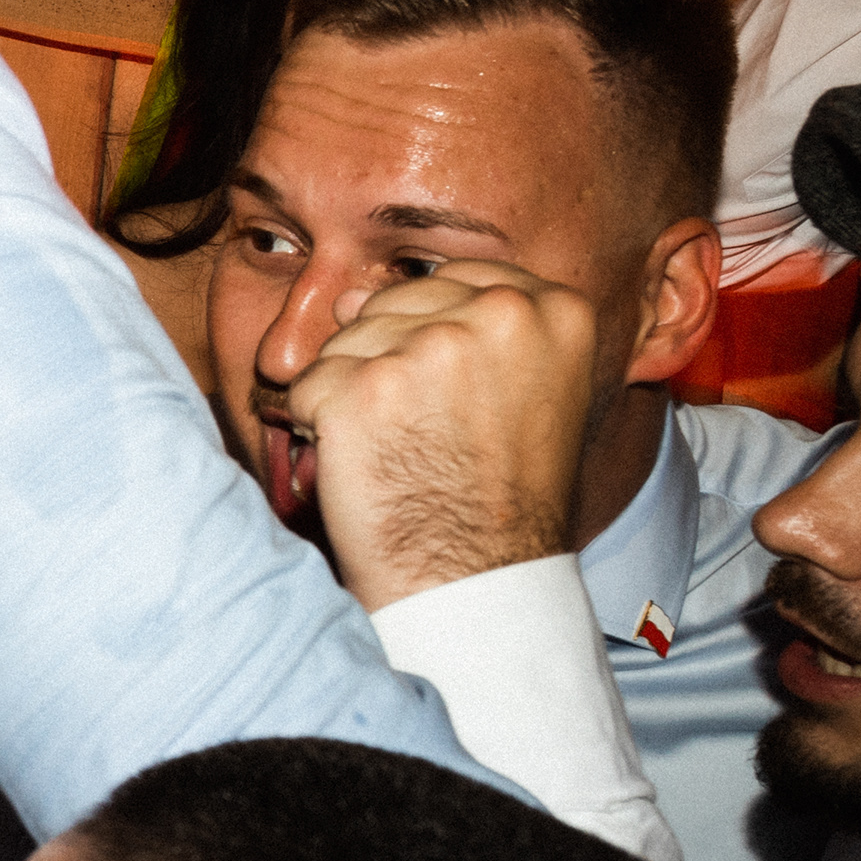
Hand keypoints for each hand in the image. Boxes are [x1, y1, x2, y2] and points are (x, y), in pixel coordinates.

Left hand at [286, 261, 596, 608]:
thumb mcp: (525, 391)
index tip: (455, 398)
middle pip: (393, 304)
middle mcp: (499, 314)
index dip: (433, 338)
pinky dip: (317, 429)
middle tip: (426, 435)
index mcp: (554, 309)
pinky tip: (365, 467)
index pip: (455, 281)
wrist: (477, 578)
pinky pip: (306, 387)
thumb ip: (460, 326)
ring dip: (351, 397)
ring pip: (345, 342)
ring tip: (400, 452)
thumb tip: (352, 292)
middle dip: (388, 366)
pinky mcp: (362, 387)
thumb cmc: (499, 494)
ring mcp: (427, 348)